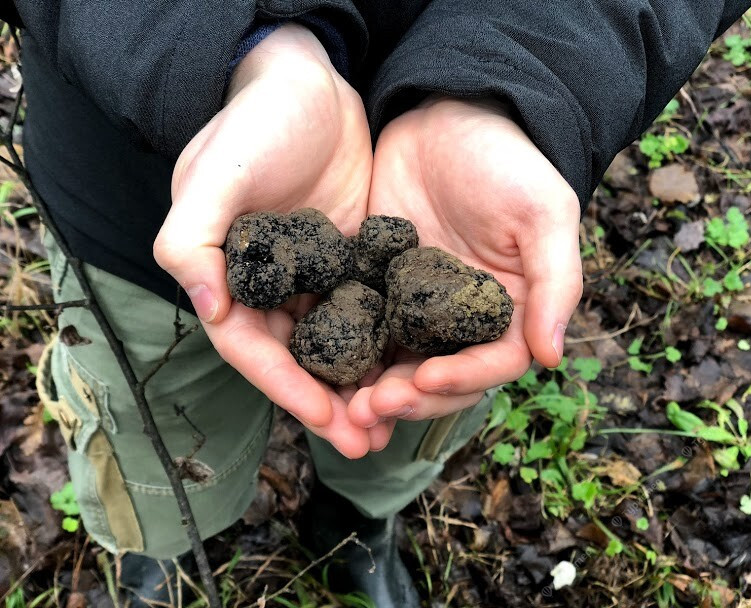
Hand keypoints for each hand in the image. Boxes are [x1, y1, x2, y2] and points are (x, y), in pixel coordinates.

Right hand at [154, 24, 375, 457]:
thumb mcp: (216, 172)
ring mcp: (313, 274)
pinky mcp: (353, 258)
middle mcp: (270, 284)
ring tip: (394, 423)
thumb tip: (205, 306)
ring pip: (335, 343)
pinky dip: (383, 342)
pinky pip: (367, 309)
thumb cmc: (257, 121)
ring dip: (359, 384)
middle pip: (296, 358)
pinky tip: (411, 368)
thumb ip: (193, 237)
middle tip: (368, 442)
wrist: (310, 81)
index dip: (286, 389)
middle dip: (328, 403)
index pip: (253, 348)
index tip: (326, 422)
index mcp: (229, 274)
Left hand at [348, 97, 582, 428]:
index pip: (491, 363)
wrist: (447, 114)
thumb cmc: (507, 160)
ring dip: (372, 390)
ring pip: (397, 364)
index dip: (461, 381)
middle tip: (369, 407)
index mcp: (509, 311)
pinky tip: (319, 366)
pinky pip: (360, 328)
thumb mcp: (544, 213)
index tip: (424, 380)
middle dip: (408, 398)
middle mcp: (462, 319)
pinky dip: (345, 352)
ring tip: (343, 403)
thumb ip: (555, 283)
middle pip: (439, 377)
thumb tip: (550, 357)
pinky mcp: (376, 287)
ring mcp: (416, 308)